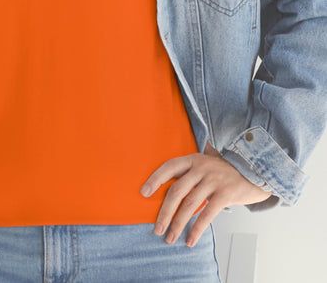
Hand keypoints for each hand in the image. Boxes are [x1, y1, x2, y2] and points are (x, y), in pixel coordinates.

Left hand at [140, 142, 271, 246]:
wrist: (256, 170)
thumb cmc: (225, 172)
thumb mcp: (206, 165)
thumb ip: (190, 173)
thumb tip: (166, 193)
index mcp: (193, 159)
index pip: (169, 167)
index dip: (155, 179)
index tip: (144, 193)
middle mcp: (201, 168)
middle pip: (177, 191)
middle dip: (165, 212)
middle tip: (157, 228)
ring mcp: (214, 180)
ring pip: (190, 205)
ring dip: (178, 223)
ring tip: (170, 237)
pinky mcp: (225, 193)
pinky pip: (207, 214)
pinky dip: (197, 229)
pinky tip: (190, 240)